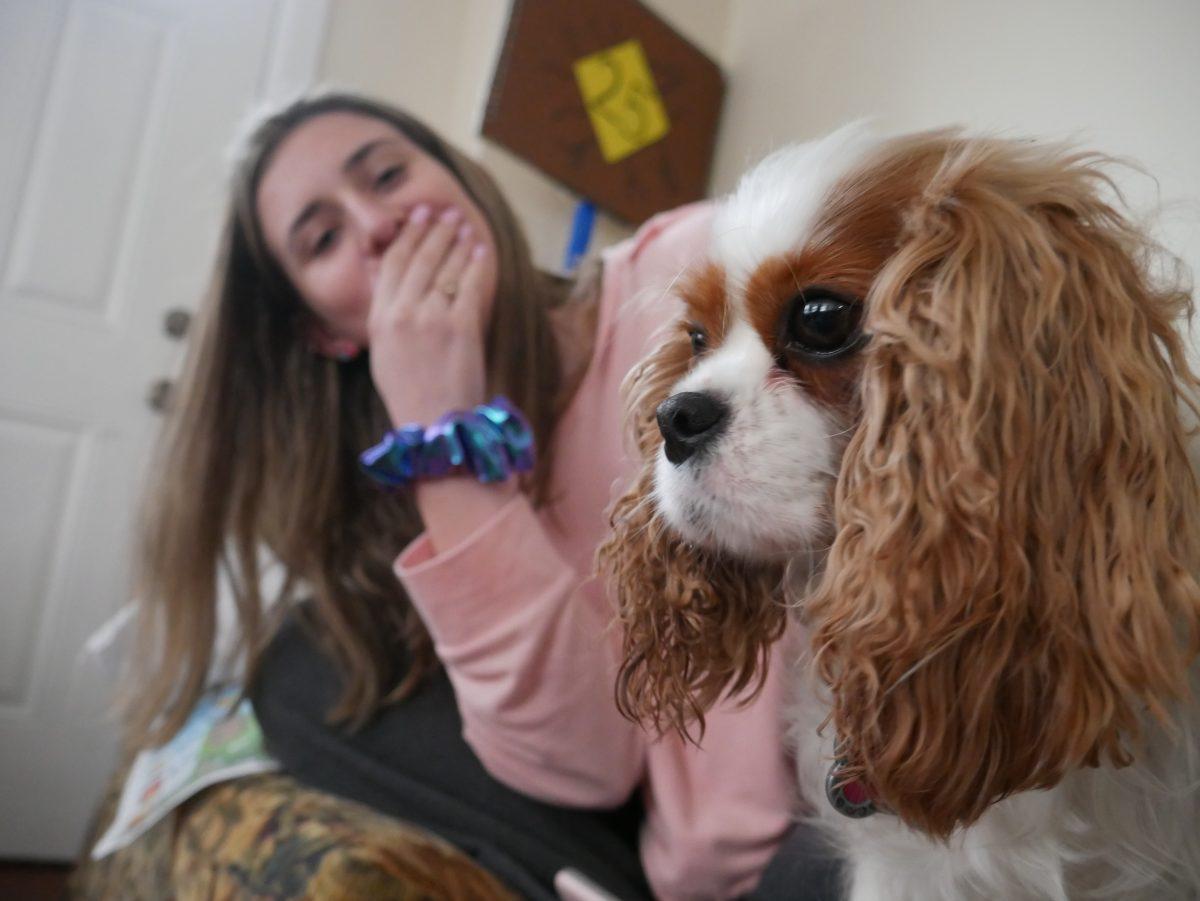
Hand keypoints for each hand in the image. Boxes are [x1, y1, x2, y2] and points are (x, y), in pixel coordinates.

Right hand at [367, 204, 492, 426]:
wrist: (436, 424)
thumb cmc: (411, 395)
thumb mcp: (384, 354)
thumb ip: (387, 317)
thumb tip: (392, 283)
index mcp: (380, 320)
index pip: (392, 264)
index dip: (407, 236)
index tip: (417, 217)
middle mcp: (402, 314)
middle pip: (419, 258)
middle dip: (434, 229)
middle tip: (445, 211)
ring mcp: (432, 319)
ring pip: (444, 267)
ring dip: (456, 240)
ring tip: (464, 224)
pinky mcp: (461, 327)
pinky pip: (469, 286)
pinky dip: (475, 264)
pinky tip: (480, 250)